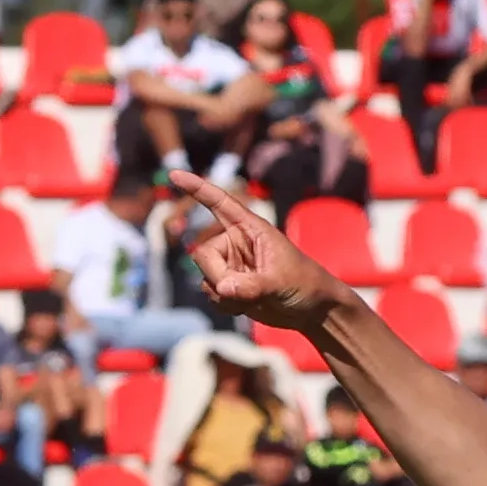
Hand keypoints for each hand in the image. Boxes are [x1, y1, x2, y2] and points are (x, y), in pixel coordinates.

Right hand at [169, 169, 346, 330]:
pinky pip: (211, 295)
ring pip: (205, 279)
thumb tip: (222, 288)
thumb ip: (251, 286)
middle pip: (202, 255)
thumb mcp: (280, 282)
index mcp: (250, 229)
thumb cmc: (304, 284)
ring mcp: (230, 265)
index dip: (196, 188)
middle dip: (218, 277)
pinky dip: (226, 305)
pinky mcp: (229, 286)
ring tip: (253, 299)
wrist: (312, 310)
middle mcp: (235, 243)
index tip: (174, 174)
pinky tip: (246, 306)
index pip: (219, 203)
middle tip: (241, 290)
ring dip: (225, 296)